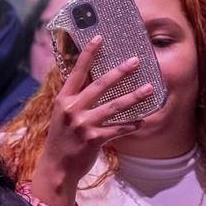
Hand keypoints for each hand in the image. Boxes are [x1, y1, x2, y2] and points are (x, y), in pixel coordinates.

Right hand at [28, 35, 153, 205]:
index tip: (99, 38)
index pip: (77, 72)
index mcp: (64, 99)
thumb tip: (91, 83)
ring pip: (113, 106)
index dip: (88, 54)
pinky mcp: (94, 139)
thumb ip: (75, 99)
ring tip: (149, 89)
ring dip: (133, 97)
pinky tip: (142, 121)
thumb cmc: (61, 140)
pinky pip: (118, 129)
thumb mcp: (62, 115)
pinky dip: (131, 125)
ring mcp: (83, 124)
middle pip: (99, 85)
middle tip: (135, 61)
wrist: (56, 168)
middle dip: (119, 72)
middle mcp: (73, 109)